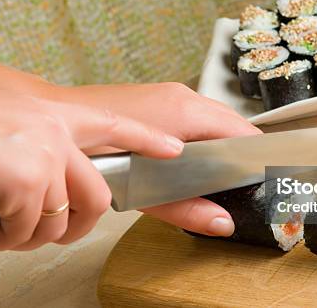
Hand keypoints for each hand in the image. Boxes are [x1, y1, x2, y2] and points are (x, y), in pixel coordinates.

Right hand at [0, 82, 182, 250]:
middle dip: (74, 226)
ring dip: (26, 235)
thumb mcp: (0, 124)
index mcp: (49, 114)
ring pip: (62, 222)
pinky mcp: (30, 183)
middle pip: (97, 196)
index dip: (146, 139)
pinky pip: (26, 234)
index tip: (173, 149)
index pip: (113, 124)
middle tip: (39, 230)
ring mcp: (47, 156)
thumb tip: (41, 183)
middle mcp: (55, 132)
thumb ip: (33, 146)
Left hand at [51, 82, 261, 236]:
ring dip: (220, 145)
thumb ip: (187, 207)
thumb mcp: (146, 189)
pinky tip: (192, 159)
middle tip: (241, 184)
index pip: (242, 133)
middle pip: (231, 125)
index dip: (255, 158)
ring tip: (218, 174)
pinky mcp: (157, 98)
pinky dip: (201, 137)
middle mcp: (182, 96)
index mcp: (187, 112)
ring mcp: (169, 93)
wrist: (55, 120)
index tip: (261, 181)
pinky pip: (194, 116)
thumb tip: (223, 223)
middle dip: (239, 154)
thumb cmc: (95, 152)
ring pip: (213, 120)